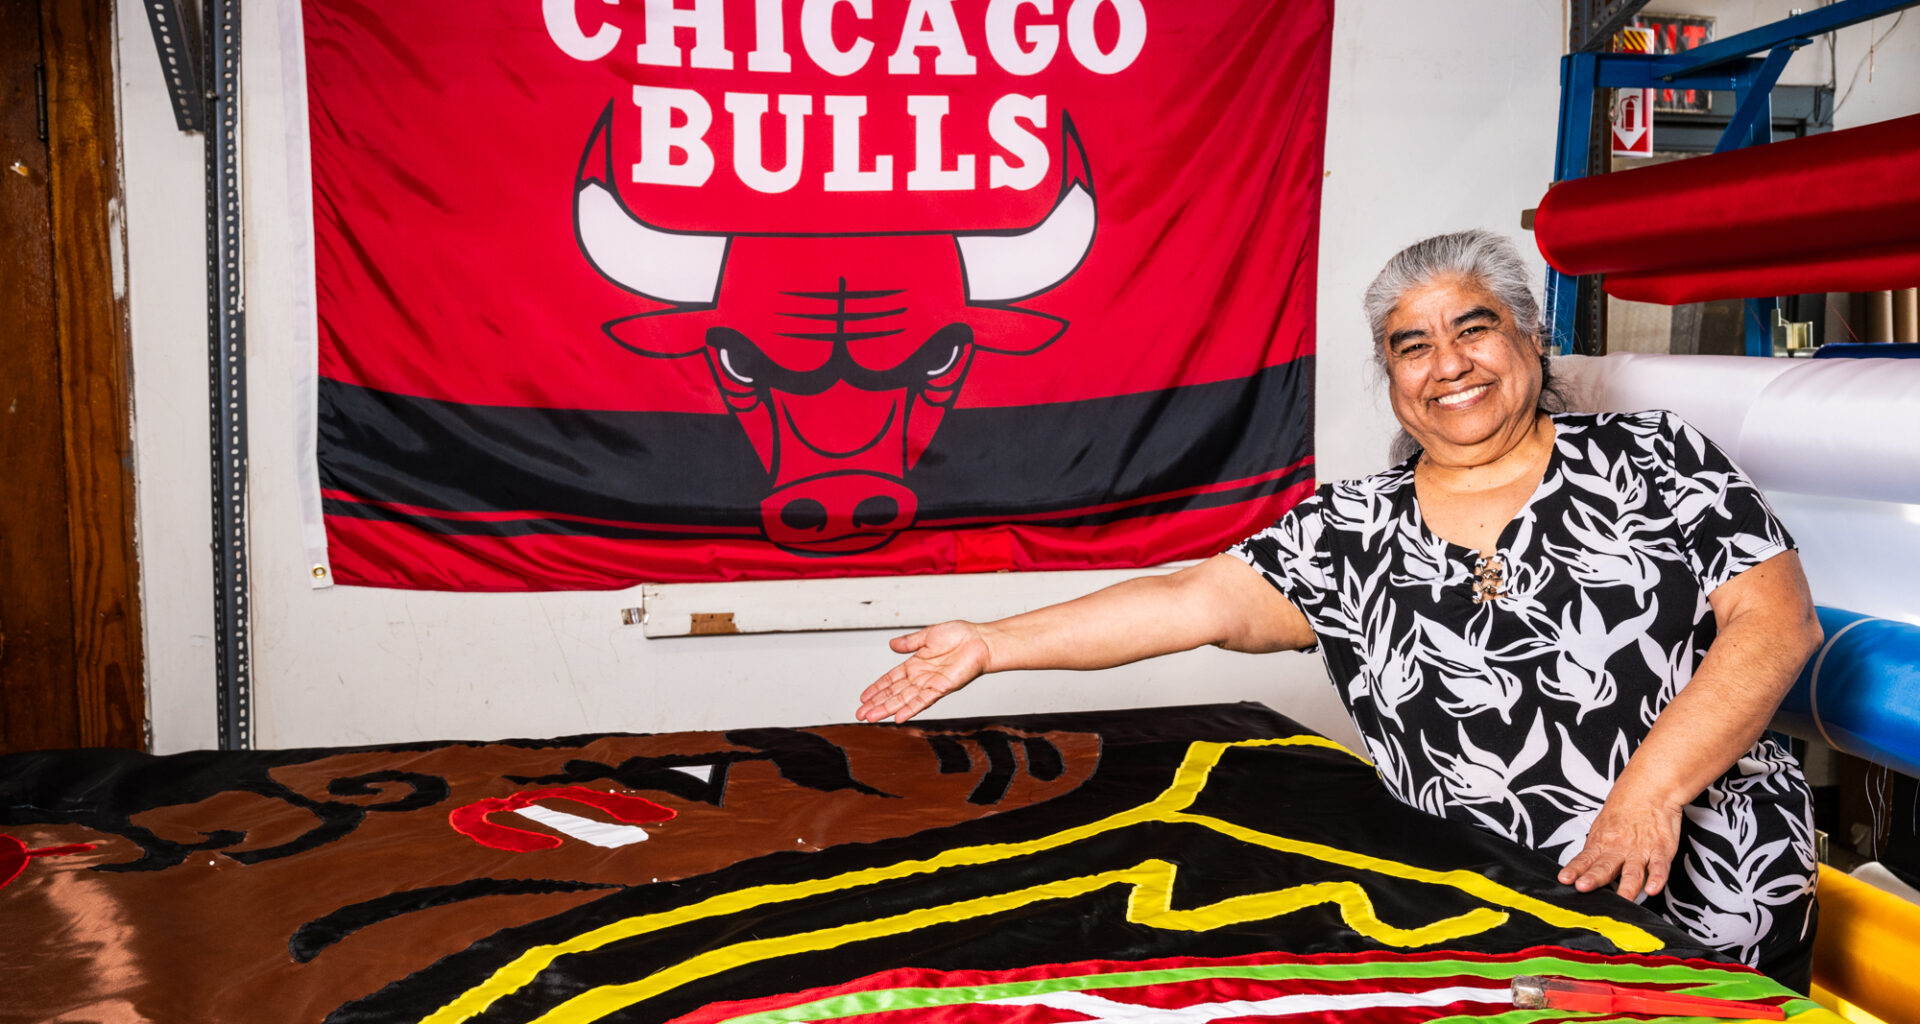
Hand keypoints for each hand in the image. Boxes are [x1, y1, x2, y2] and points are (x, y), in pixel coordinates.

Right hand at [857, 621, 992, 722]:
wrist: (981, 640)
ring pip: (903, 700)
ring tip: (871, 718)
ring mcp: (930, 684)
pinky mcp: (942, 688)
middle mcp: (921, 677)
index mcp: (916, 664)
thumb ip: (910, 642)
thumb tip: (892, 644)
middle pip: (894, 693)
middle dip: (876, 704)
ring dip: (887, 709)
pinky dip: (910, 710)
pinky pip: (923, 701)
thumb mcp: (928, 635)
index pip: (891, 679)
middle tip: (860, 714)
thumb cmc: (960, 636)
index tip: (863, 697)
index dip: (877, 688)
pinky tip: (898, 718)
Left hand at [1557, 795, 1683, 901]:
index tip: (1565, 879)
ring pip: (1633, 871)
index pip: (1585, 859)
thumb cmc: (1624, 810)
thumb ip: (1596, 851)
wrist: (1649, 790)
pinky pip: (1659, 866)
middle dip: (1594, 878)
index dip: (1575, 869)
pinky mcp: (1661, 850)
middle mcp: (1619, 848)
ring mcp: (1640, 850)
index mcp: (1602, 843)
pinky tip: (1653, 889)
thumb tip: (1581, 870)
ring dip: (1627, 886)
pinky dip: (1657, 878)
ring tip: (1622, 899)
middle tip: (1584, 888)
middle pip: (1605, 867)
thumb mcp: (1602, 828)